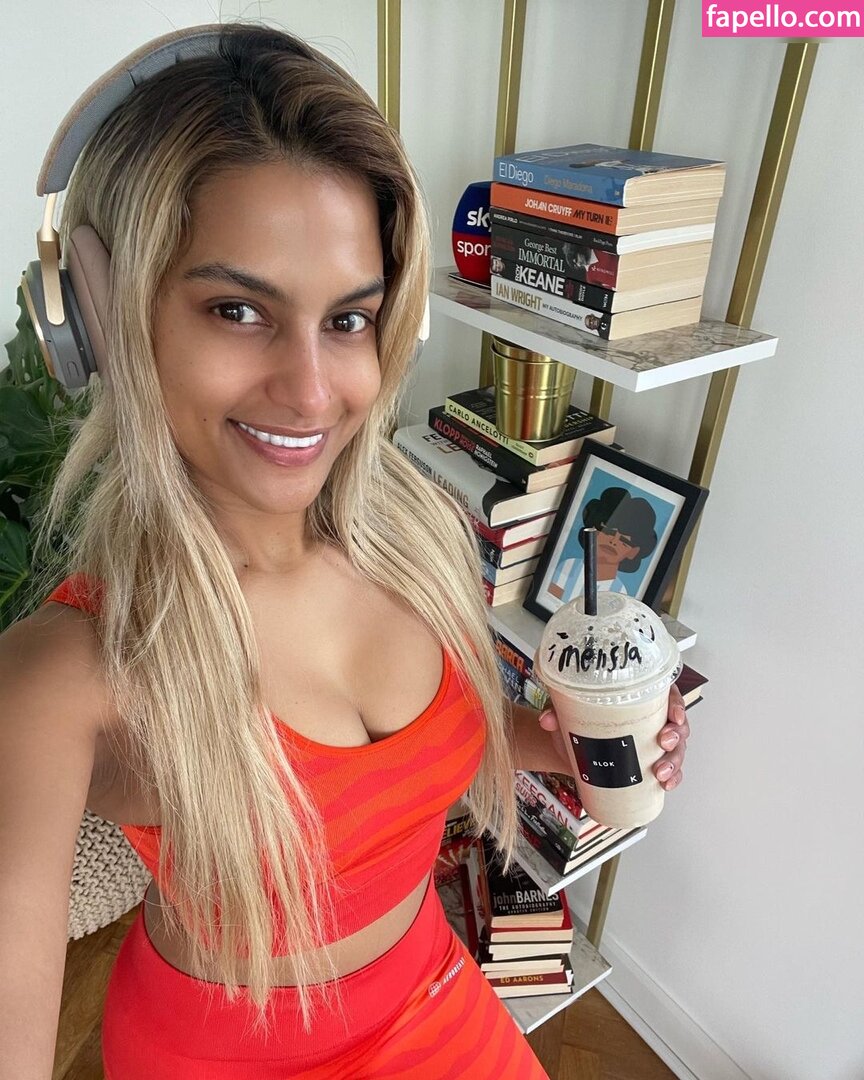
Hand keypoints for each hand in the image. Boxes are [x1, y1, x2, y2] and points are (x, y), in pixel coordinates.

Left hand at [536, 684, 690, 790]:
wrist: (568, 751)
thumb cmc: (574, 724)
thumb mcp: (567, 713)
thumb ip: (557, 711)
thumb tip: (547, 719)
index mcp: (639, 698)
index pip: (667, 695)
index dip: (677, 704)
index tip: (674, 714)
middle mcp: (650, 719)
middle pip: (677, 724)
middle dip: (676, 735)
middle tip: (664, 742)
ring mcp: (652, 743)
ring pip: (676, 749)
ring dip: (674, 761)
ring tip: (661, 771)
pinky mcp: (648, 764)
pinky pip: (669, 771)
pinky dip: (672, 778)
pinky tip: (665, 785)